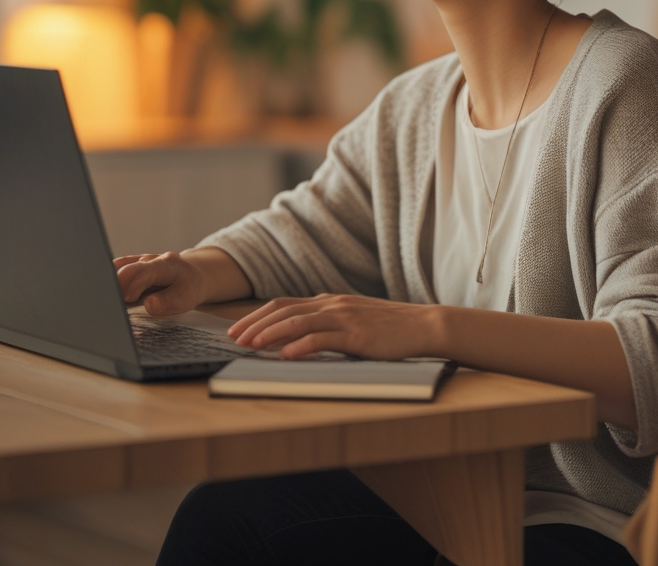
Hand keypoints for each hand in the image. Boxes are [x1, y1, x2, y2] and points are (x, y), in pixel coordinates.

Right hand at [114, 252, 204, 315]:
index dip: (133, 285)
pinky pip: (117, 270)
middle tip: (110, 303)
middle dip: (116, 285)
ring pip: (119, 268)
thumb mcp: (185, 299)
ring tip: (107, 300)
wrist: (192, 276)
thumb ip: (167, 301)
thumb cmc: (187, 289)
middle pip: (127, 268)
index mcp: (166, 265)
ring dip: (112, 284)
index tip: (127, 299)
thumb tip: (149, 304)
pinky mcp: (132, 265)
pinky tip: (107, 293)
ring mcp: (140, 261)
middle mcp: (151, 259)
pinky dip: (111, 281)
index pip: (145, 272)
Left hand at [226, 293, 441, 359]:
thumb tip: (295, 338)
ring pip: (298, 321)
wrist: (422, 325)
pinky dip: (300, 345)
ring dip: (271, 333)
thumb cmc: (388, 328)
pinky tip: (285, 355)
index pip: (284, 304)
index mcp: (329, 301)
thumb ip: (327, 324)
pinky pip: (322, 338)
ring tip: (251, 345)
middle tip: (235, 339)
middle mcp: (332, 304)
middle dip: (255, 324)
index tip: (238, 329)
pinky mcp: (357, 335)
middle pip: (284, 309)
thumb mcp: (352, 320)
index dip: (258, 316)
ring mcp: (344, 318)